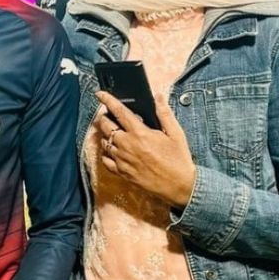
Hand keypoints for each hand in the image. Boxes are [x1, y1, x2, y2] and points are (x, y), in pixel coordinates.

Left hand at [95, 90, 196, 207]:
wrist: (178, 185)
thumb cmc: (178, 159)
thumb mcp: (176, 133)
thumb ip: (164, 114)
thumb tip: (158, 97)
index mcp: (139, 133)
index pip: (119, 112)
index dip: (108, 100)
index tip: (100, 94)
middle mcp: (127, 146)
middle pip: (106, 126)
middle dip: (104, 118)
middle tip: (108, 116)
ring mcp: (122, 160)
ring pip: (104, 143)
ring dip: (105, 135)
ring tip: (112, 132)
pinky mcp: (121, 173)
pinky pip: (105, 160)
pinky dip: (105, 153)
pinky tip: (112, 150)